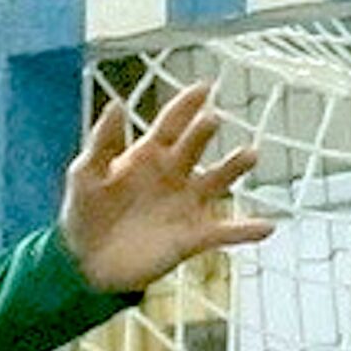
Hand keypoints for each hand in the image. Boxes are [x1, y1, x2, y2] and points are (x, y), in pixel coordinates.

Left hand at [59, 80, 275, 292]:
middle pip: (195, 146)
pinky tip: (267, 226)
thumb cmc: (83, 215)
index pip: (171, 124)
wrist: (85, 264)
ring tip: (250, 155)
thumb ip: (102, 143)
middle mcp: (173, 175)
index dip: (186, 105)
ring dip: (235, 168)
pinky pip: (225, 232)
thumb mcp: (85, 176)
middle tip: (210, 121)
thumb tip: (115, 103)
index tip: (203, 87)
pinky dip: (246, 230)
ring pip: (218, 181)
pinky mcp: (192, 236)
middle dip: (203, 132)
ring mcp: (186, 204)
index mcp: (147, 157)